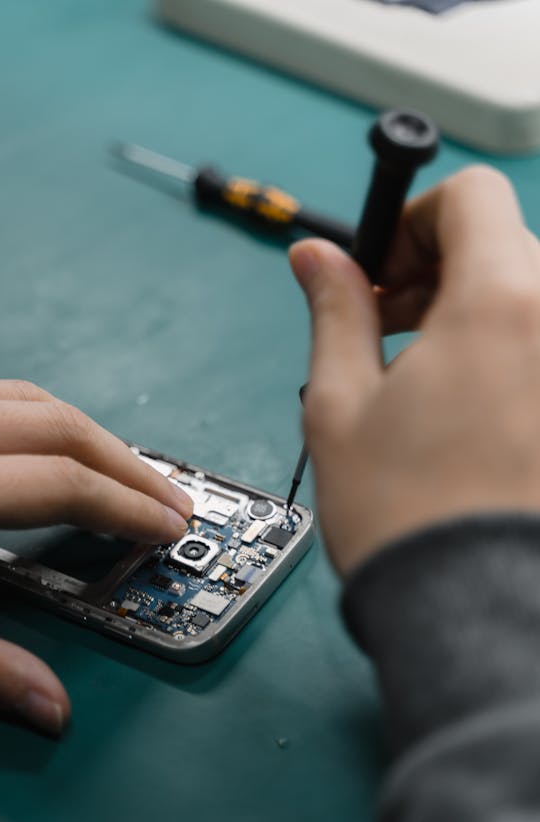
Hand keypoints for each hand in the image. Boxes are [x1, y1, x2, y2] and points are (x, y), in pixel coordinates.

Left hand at [0, 376, 192, 732]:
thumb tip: (46, 703)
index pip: (63, 483)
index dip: (129, 506)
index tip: (168, 526)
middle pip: (59, 424)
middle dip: (127, 461)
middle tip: (169, 500)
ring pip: (21, 396)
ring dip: (83, 431)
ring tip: (119, 471)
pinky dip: (28, 414)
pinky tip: (34, 442)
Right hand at [289, 165, 539, 575]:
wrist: (469, 609)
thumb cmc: (404, 517)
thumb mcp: (342, 403)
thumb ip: (337, 311)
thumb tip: (316, 258)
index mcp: (501, 303)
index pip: (471, 198)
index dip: (413, 221)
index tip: (381, 272)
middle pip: (507, 246)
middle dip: (442, 268)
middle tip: (392, 325)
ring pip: (532, 300)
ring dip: (479, 312)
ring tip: (429, 376)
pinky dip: (512, 356)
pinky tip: (473, 410)